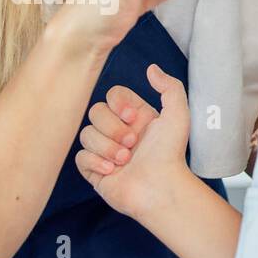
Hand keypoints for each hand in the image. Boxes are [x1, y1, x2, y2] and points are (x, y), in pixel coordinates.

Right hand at [76, 63, 192, 219]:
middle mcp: (118, 131)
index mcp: (133, 116)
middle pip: (95, 112)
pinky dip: (95, 162)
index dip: (118, 103)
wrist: (162, 188)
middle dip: (113, 128)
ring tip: (125, 161)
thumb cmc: (171, 154)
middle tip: (132, 144)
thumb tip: (151, 69)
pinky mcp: (95, 171)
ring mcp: (105, 151)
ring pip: (86, 134)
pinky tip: (112, 171)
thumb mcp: (177, 115)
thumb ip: (169, 87)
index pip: (112, 94)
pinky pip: (80, 157)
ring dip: (107, 147)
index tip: (133, 118)